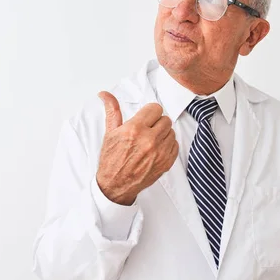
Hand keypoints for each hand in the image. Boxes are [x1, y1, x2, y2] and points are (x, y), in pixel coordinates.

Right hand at [96, 91, 178, 205]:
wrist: (115, 185)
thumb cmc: (112, 159)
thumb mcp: (110, 133)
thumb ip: (113, 111)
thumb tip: (105, 94)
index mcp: (134, 129)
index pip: (155, 108)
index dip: (150, 113)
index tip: (145, 118)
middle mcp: (149, 140)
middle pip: (165, 119)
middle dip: (156, 123)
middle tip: (147, 130)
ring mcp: (159, 152)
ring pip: (171, 131)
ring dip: (163, 134)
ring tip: (151, 141)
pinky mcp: (166, 162)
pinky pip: (175, 145)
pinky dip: (167, 146)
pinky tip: (156, 149)